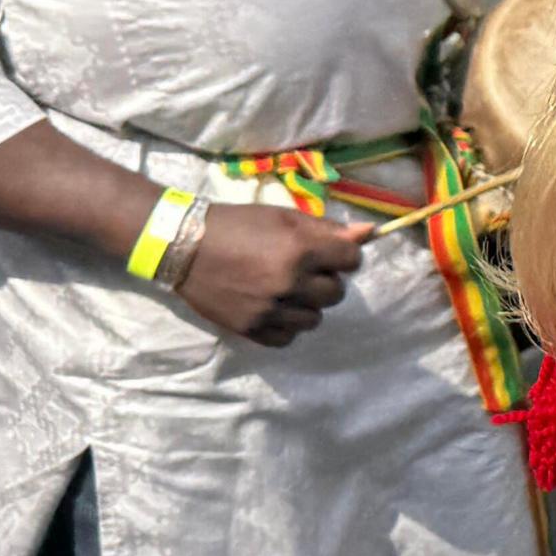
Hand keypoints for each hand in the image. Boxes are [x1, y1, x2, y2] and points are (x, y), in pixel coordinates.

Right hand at [174, 202, 366, 346]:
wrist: (186, 246)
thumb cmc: (238, 224)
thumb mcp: (284, 216)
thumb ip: (326, 228)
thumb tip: (368, 233)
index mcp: (301, 250)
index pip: (352, 261)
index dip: (344, 255)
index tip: (330, 253)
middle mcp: (290, 283)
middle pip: (336, 293)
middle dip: (325, 280)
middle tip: (304, 271)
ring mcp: (270, 310)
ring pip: (314, 319)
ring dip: (307, 305)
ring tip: (286, 290)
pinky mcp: (251, 329)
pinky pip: (287, 338)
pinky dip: (286, 326)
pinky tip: (274, 309)